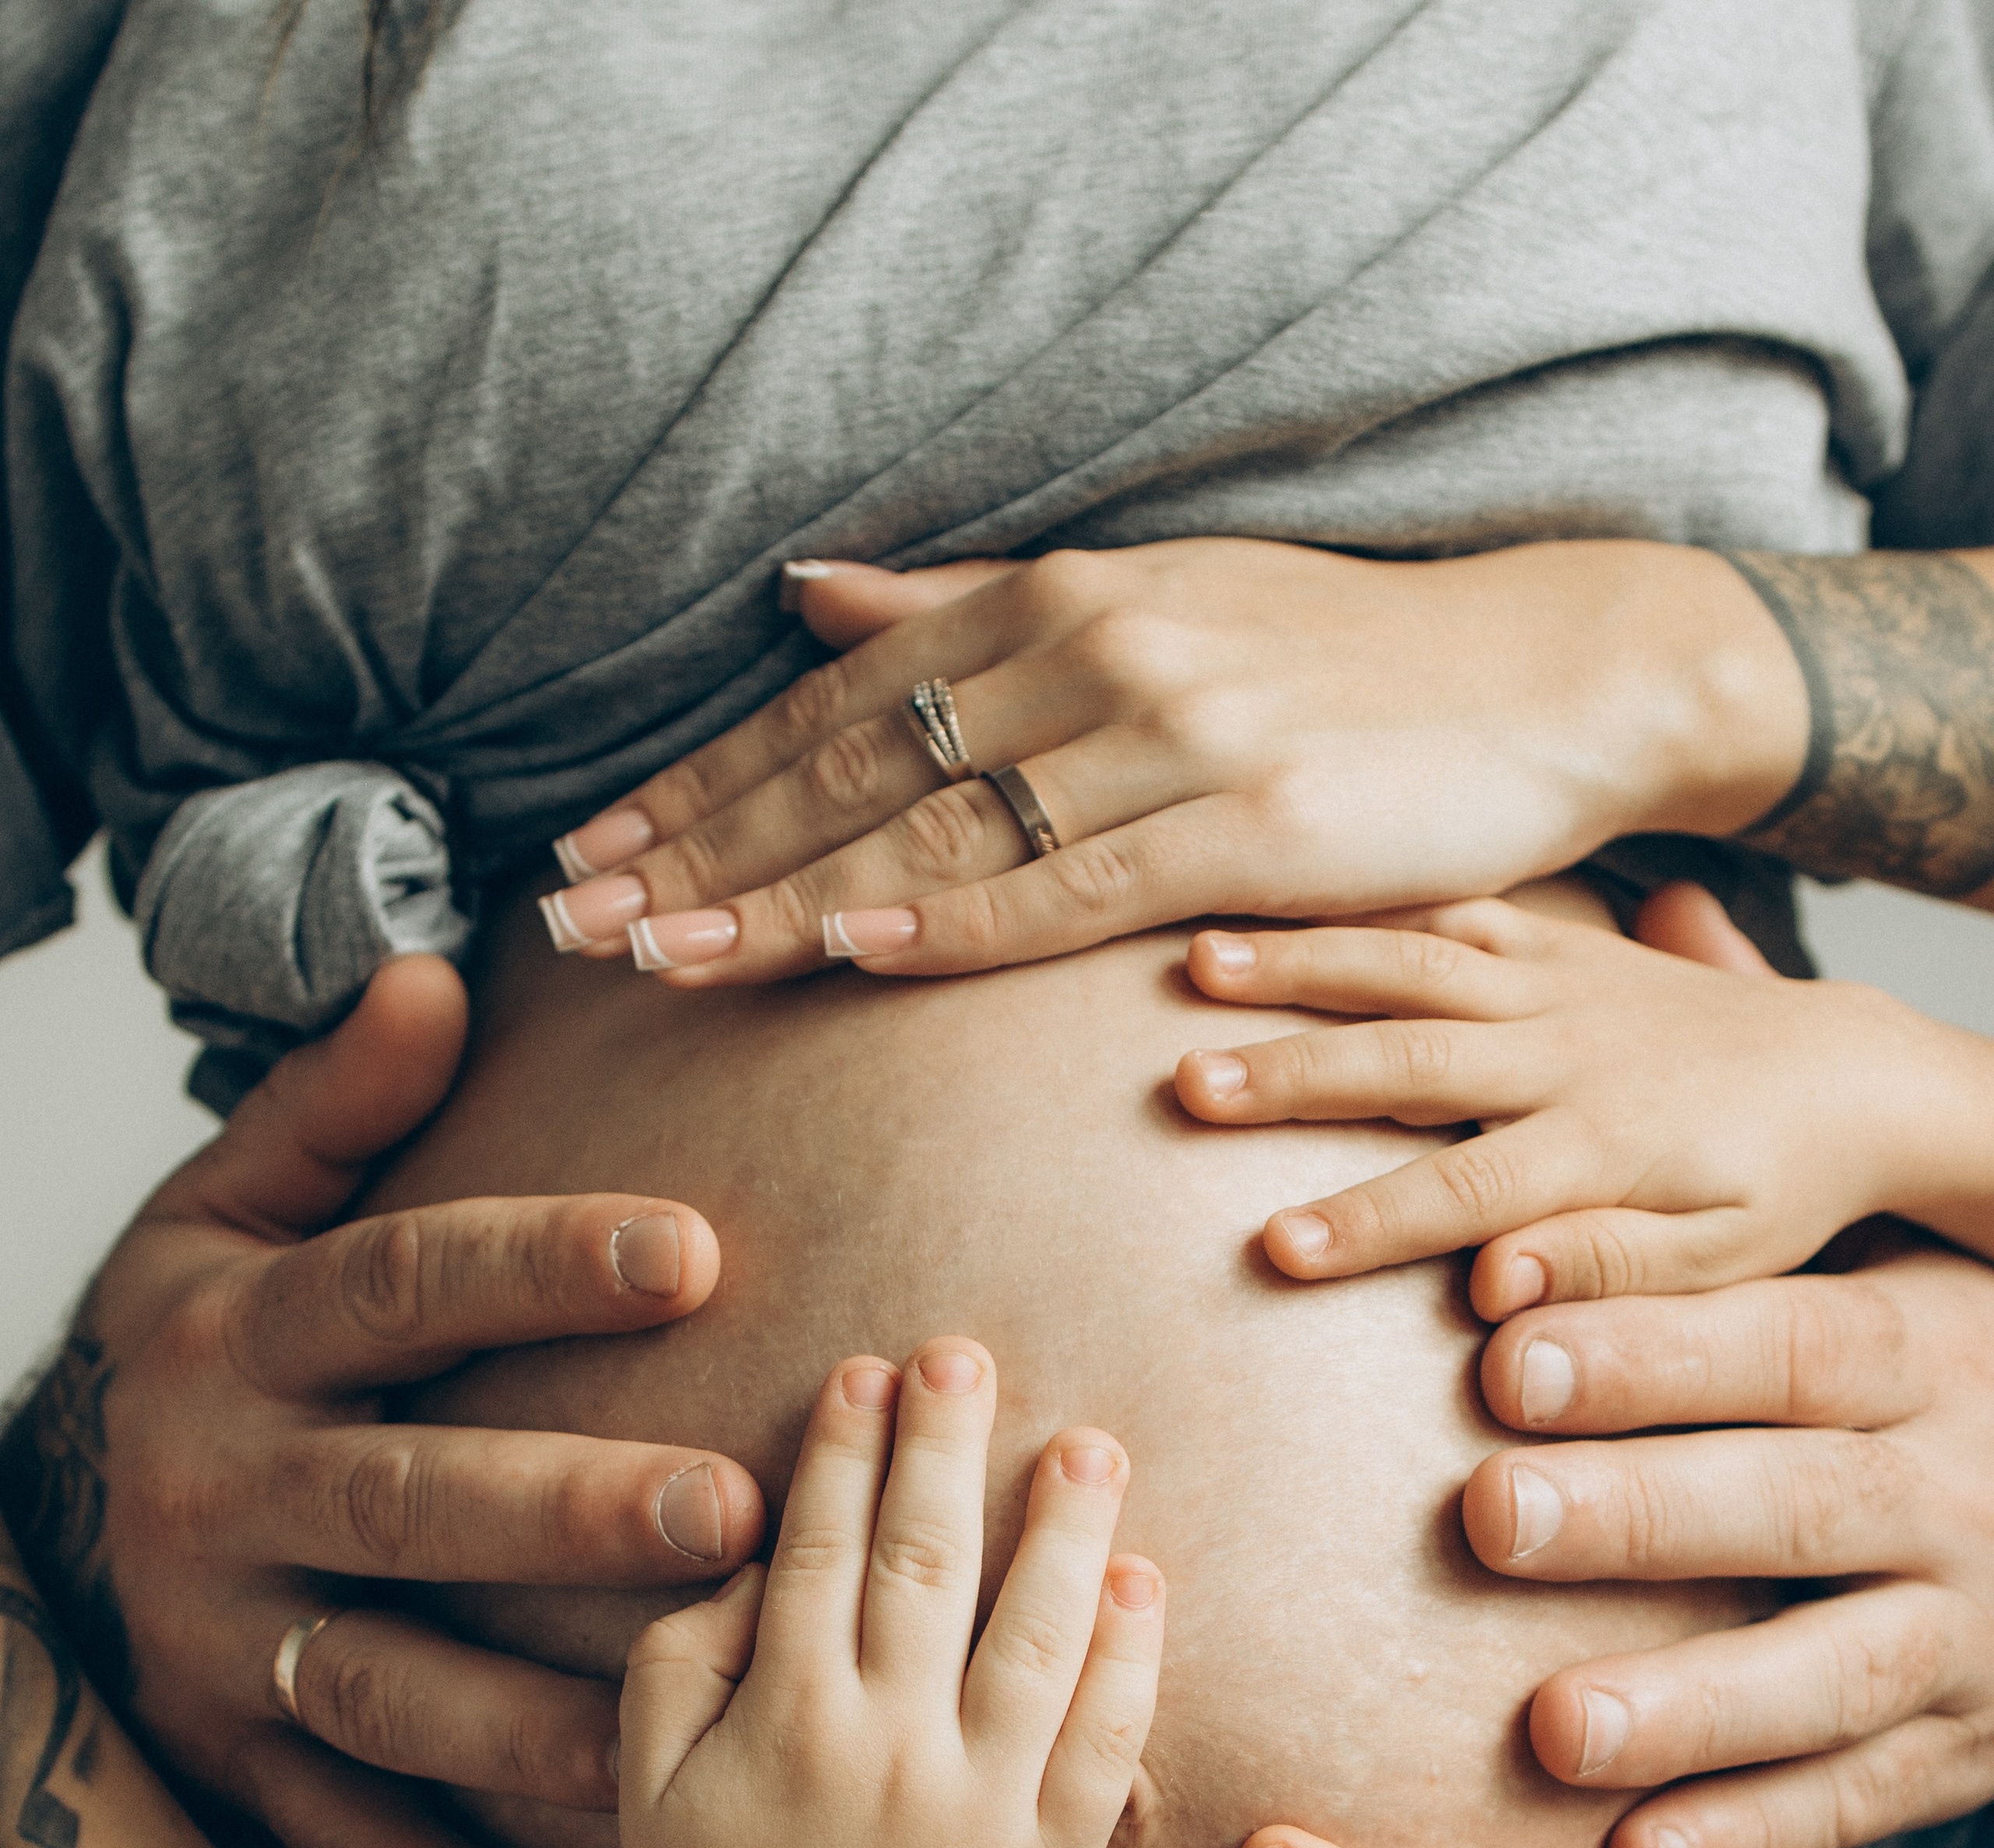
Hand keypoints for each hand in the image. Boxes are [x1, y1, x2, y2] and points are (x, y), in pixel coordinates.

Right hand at [0, 957, 765, 1847]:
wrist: (34, 1513)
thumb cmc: (198, 1347)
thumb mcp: (222, 1211)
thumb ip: (331, 1104)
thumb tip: (432, 972)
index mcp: (239, 1335)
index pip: (399, 1285)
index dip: (540, 1262)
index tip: (697, 1246)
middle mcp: (222, 1490)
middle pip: (404, 1500)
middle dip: (563, 1510)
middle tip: (730, 1508)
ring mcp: (219, 1640)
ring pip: (384, 1686)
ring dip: (529, 1718)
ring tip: (683, 1719)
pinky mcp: (231, 1761)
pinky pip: (349, 1838)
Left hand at [533, 540, 1800, 982]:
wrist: (1545, 674)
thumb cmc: (1337, 663)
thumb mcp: (1146, 603)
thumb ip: (966, 608)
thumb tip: (808, 598)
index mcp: (1055, 603)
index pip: (836, 707)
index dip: (702, 782)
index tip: (590, 850)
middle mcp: (1095, 653)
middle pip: (855, 767)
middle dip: (701, 849)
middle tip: (574, 922)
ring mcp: (1173, 737)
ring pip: (940, 828)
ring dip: (786, 895)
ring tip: (659, 957)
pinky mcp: (1251, 826)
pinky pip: (1073, 883)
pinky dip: (958, 915)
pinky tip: (855, 945)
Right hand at [616, 1338, 1164, 1847]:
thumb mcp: (645, 1778)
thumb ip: (679, 1654)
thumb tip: (754, 1554)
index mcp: (785, 1719)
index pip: (820, 1550)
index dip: (844, 1452)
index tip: (866, 1372)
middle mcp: (885, 1751)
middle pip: (928, 1565)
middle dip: (946, 1447)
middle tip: (967, 1355)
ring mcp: (978, 1809)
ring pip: (1034, 1638)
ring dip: (1063, 1530)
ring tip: (1089, 1444)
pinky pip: (1101, 1745)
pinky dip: (1125, 1661)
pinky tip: (1141, 1582)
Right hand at [1172, 892, 1985, 1306]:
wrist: (1846, 1076)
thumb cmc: (1774, 1191)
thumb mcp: (1721, 1263)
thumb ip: (1608, 1271)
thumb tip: (1495, 1292)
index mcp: (1605, 1143)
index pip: (1467, 1188)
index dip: (1368, 1219)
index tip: (1273, 1248)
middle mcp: (1567, 1051)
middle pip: (1411, 1061)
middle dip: (1292, 1075)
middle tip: (1187, 1088)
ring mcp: (1555, 985)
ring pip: (1411, 967)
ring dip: (1299, 966)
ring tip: (1194, 967)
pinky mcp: (1554, 944)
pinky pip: (1452, 911)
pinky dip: (1362, 906)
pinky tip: (1278, 902)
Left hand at [1466, 1237, 1993, 1847]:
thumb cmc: (1920, 1390)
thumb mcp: (1880, 1302)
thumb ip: (1726, 1288)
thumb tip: (1498, 1250)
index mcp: (1930, 1361)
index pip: (1791, 1345)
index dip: (1654, 1353)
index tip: (1505, 1362)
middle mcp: (1956, 1497)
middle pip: (1800, 1501)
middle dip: (1643, 1511)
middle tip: (1489, 1516)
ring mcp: (1969, 1636)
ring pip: (1832, 1673)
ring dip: (1694, 1706)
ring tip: (1555, 1728)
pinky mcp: (1962, 1754)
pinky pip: (1857, 1802)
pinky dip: (1752, 1835)